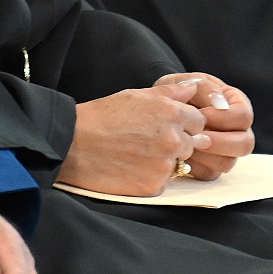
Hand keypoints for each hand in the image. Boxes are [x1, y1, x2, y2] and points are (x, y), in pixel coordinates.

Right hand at [60, 84, 208, 195]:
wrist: (73, 144)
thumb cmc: (101, 117)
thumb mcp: (135, 95)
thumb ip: (169, 92)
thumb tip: (193, 88)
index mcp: (171, 112)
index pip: (199, 121)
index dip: (184, 123)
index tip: (164, 126)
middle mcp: (174, 138)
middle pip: (193, 144)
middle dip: (176, 143)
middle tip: (147, 141)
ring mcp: (165, 163)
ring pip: (178, 164)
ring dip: (164, 161)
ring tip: (136, 154)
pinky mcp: (154, 185)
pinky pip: (163, 182)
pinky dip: (150, 177)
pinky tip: (130, 168)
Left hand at [155, 73, 253, 178]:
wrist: (156, 110)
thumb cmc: (174, 92)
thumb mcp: (185, 82)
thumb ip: (203, 88)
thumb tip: (220, 103)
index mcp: (235, 105)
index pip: (244, 116)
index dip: (225, 118)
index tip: (202, 114)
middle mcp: (236, 130)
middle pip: (245, 144)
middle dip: (220, 143)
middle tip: (196, 138)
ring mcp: (225, 151)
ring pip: (228, 162)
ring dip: (205, 156)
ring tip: (185, 145)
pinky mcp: (210, 167)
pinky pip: (209, 174)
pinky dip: (194, 166)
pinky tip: (180, 155)